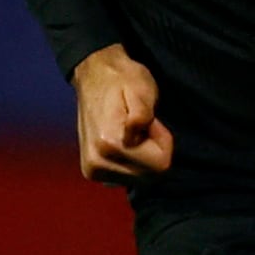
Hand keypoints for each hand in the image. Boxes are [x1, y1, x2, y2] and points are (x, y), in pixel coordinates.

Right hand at [71, 44, 172, 181]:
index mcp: (109, 144)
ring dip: (143, 157)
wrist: (94, 76)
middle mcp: (97, 163)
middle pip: (150, 176)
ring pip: (140, 178)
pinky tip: (124, 142)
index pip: (160, 166)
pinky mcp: (91, 171)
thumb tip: (135, 130)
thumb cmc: (123, 80)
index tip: (151, 123)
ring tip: (132, 132)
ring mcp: (92, 170)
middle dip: (153, 152)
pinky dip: (132, 162)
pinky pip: (127, 177)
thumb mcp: (141, 89)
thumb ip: (142, 114)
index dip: (163, 143)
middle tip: (142, 127)